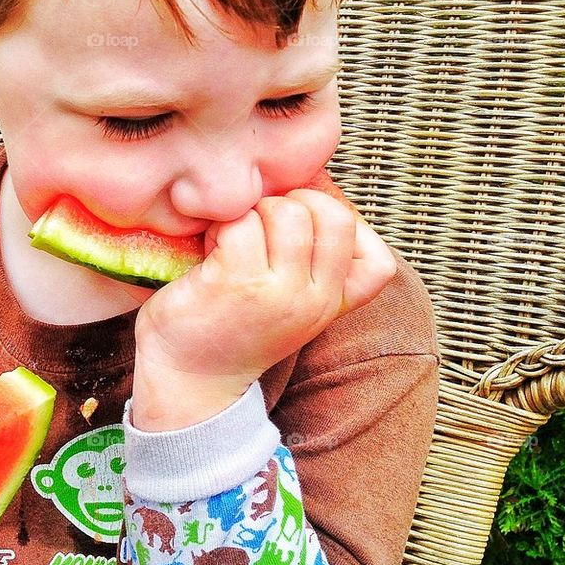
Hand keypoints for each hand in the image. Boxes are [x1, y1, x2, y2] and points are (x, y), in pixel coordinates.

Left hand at [131, 189, 396, 429]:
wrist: (186, 379)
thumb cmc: (232, 327)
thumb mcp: (291, 304)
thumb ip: (312, 263)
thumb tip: (312, 185)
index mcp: (331, 304)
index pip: (378, 260)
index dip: (342, 226)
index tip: (301, 230)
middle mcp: (313, 300)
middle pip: (333, 216)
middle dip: (293, 204)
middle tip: (260, 226)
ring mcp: (277, 293)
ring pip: (286, 213)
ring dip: (253, 212)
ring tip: (232, 237)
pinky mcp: (236, 283)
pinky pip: (241, 223)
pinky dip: (221, 224)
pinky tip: (209, 248)